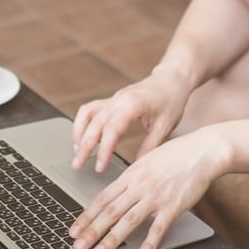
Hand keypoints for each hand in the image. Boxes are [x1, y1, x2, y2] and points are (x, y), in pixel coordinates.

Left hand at [68, 130, 223, 248]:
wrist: (203, 151)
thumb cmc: (177, 155)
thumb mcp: (148, 160)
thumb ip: (133, 177)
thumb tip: (119, 190)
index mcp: (131, 174)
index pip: (102, 198)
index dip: (86, 215)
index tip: (74, 229)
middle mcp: (139, 186)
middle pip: (110, 211)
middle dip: (91, 231)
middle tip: (77, 247)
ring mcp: (155, 197)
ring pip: (128, 221)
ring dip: (111, 240)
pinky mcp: (173, 207)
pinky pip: (157, 230)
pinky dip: (147, 246)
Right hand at [70, 70, 188, 173]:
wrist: (171, 80)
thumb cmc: (171, 101)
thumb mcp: (165, 127)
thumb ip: (149, 147)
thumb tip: (135, 168)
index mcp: (133, 104)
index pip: (111, 130)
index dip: (103, 150)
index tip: (99, 167)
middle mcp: (118, 99)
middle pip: (94, 124)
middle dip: (84, 146)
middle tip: (77, 166)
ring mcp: (113, 98)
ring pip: (87, 114)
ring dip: (79, 133)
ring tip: (76, 152)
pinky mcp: (111, 100)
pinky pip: (90, 109)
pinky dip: (82, 123)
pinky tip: (81, 138)